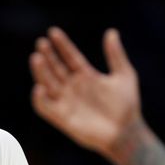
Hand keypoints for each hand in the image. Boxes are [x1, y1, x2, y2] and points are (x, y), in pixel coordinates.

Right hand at [30, 27, 143, 159]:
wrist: (126, 132)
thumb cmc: (127, 106)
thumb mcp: (125, 75)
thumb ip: (116, 55)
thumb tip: (111, 32)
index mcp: (86, 76)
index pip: (69, 57)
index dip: (61, 45)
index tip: (53, 32)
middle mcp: (73, 87)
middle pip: (55, 68)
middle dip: (47, 56)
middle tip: (41, 43)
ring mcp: (66, 102)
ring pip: (48, 83)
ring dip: (41, 72)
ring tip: (36, 58)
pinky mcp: (61, 118)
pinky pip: (45, 107)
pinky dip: (39, 99)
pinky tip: (39, 87)